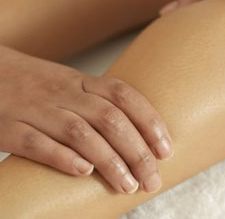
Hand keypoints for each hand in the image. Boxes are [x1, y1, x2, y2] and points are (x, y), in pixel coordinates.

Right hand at [0, 46, 172, 193]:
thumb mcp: (71, 84)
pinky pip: (37, 143)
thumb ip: (99, 102)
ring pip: (81, 133)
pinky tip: (84, 173)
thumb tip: (138, 131)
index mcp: (81, 82)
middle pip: (109, 118)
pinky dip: (62, 158)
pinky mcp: (9, 127)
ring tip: (128, 185)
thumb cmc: (38, 84)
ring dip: (109, 161)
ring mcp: (36, 109)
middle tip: (152, 179)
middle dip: (137, 151)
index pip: (124, 95)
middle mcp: (63, 93)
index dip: (149, 121)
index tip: (166, 148)